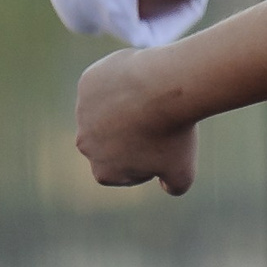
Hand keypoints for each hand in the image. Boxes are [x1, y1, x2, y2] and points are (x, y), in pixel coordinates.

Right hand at [75, 49, 199, 194]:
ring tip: (152, 99)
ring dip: (127, 107)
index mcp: (103, 171)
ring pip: (108, 110)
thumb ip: (175, 186)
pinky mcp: (87, 83)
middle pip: (113, 141)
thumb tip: (167, 186)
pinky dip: (123, 82)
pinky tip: (142, 80)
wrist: (164, 88)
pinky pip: (107, 83)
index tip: (165, 145)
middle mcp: (85, 144)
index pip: (126, 171)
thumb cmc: (173, 133)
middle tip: (159, 120)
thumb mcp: (184, 170)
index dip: (149, 159)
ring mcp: (82, 112)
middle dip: (134, 133)